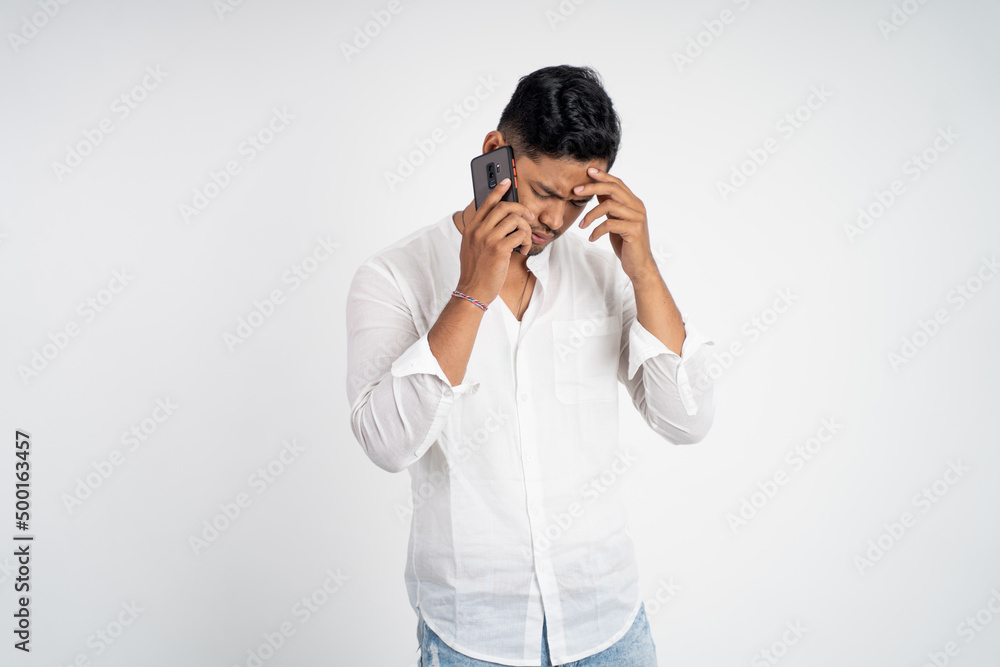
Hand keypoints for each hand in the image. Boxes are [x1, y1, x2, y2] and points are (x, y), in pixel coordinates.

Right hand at [456, 178, 534, 304]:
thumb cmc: (475, 271)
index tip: (507, 181)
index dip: (498, 190)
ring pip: (515, 220)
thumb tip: (498, 221)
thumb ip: (481, 232)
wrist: (472, 290)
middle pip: (505, 207)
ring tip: (523, 241)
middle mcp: (479, 230)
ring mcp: (488, 238)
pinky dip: (525, 242)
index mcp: (472, 228)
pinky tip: (522, 251)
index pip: (486, 202)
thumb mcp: (472, 247)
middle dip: (521, 209)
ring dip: (526, 230)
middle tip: (529, 217)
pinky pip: (520, 235)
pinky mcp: (499, 249)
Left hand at [574, 166, 657, 282]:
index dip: (603, 176)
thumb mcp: (616, 221)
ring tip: (582, 225)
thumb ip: (610, 206)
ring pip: (609, 206)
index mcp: (633, 202)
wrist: (639, 265)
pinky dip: (597, 230)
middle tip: (575, 191)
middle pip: (613, 189)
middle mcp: (638, 207)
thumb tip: (596, 190)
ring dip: (590, 215)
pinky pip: (610, 224)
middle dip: (592, 187)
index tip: (588, 171)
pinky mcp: (634, 230)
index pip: (618, 183)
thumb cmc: (626, 243)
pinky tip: (592, 238)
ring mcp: (637, 218)